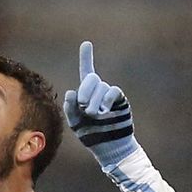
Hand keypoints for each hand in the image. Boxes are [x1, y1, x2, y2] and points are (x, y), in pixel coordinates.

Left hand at [63, 41, 137, 166]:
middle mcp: (98, 92)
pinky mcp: (120, 102)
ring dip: (94, 101)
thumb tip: (71, 92)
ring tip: (93, 115)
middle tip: (82, 105)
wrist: (109, 148)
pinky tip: (104, 111)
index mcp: (86, 94)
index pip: (86, 72)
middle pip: (91, 78)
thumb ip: (70, 108)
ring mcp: (110, 96)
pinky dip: (106, 100)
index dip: (87, 57)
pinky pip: (113, 92)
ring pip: (101, 87)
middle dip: (85, 90)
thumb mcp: (75, 123)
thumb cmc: (91, 135)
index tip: (86, 43)